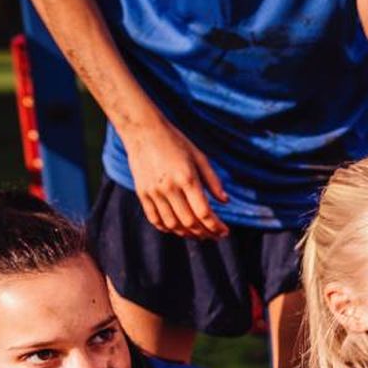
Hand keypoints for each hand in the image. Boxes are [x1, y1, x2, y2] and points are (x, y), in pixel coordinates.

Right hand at [122, 115, 229, 239]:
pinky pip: (155, 219)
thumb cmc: (175, 142)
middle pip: (189, 222)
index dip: (216, 226)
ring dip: (188, 234)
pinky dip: (168, 229)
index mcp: (187, 178)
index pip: (204, 212)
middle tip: (215, 235)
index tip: (225, 232)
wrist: (143, 131)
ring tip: (199, 234)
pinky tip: (179, 229)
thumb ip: (213, 181)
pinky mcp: (142, 193)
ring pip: (172, 224)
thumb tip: (226, 201)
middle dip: (205, 233)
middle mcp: (169, 188)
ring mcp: (153, 192)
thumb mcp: (199, 157)